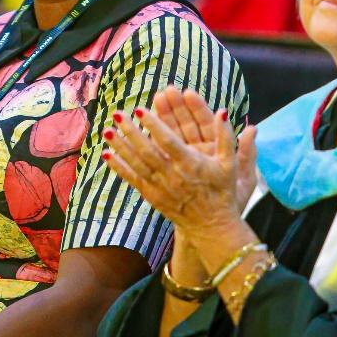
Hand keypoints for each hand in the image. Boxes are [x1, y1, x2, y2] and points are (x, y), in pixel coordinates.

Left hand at [103, 87, 256, 244]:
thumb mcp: (230, 164)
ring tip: (106, 130)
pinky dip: (118, 167)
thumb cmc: (222, 191)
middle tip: (117, 113)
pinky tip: (106, 154)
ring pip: (137, 164)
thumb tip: (222, 111)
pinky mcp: (152, 196)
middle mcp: (173, 175)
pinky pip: (133, 179)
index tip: (140, 109)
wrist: (212, 226)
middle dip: (131, 131)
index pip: (168, 141)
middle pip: (147, 150)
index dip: (153, 125)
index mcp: (191, 164)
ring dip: (120, 146)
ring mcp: (160, 187)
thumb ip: (226, 137)